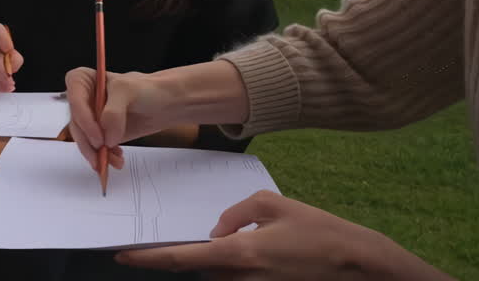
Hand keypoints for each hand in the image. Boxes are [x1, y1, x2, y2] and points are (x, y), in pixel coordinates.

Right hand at [65, 67, 175, 170]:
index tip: (97, 134)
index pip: (74, 97)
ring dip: (96, 153)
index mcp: (86, 81)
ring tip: (114, 160)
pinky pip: (96, 149)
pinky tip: (117, 158)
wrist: (166, 103)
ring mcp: (93, 118)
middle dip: (88, 140)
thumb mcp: (128, 91)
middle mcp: (86, 100)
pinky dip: (104, 157)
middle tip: (102, 150)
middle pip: (76, 122)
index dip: (82, 116)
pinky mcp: (102, 134)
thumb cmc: (148, 89)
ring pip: (84, 139)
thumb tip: (106, 137)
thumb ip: (114, 112)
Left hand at [115, 191, 434, 279]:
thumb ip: (235, 213)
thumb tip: (217, 230)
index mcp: (239, 254)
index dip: (147, 258)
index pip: (180, 259)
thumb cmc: (318, 231)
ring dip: (227, 261)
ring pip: (221, 276)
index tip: (121, 256)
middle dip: (204, 253)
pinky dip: (244, 267)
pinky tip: (271, 256)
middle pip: (202, 269)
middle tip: (234, 237)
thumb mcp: (273, 205)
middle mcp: (241, 279)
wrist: (357, 264)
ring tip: (267, 246)